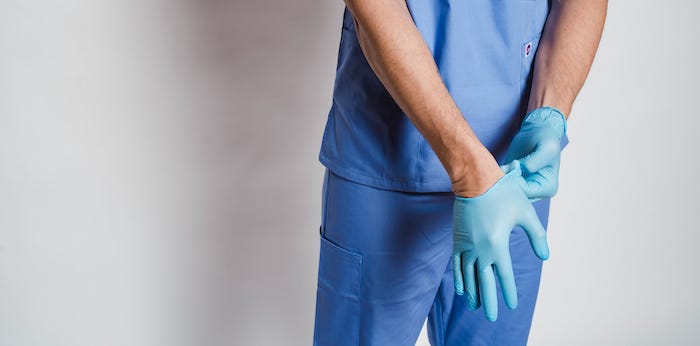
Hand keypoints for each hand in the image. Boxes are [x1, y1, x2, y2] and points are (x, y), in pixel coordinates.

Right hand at [452, 160, 549, 321]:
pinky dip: (459, 278)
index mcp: (498, 245)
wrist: (475, 180)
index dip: (508, 292)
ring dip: (472, 292)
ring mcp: (467, 246)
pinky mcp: (458, 240)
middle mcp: (481, 250)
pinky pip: (456, 264)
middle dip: (488, 301)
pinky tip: (461, 289)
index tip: (511, 305)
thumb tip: (545, 256)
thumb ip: (536, 236)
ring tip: (475, 307)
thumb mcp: (526, 214)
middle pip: (484, 282)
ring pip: (468, 275)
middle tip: (491, 317)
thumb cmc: (504, 195)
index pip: (504, 276)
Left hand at [504, 107, 566, 200]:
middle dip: (508, 181)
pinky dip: (499, 177)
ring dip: (502, 180)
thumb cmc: (544, 138)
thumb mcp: (546, 147)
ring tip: (506, 165)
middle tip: (507, 165)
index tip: (515, 164)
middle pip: (516, 195)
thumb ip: (535, 161)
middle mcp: (536, 192)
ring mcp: (524, 188)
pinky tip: (503, 166)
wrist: (536, 130)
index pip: (527, 193)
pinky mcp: (514, 181)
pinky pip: (502, 186)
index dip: (516, 180)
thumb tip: (523, 170)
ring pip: (508, 192)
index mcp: (548, 187)